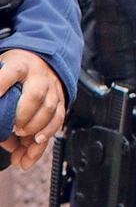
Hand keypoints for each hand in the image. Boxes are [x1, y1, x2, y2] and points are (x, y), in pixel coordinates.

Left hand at [0, 49, 65, 169]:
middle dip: (23, 116)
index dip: (1, 86)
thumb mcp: (1, 75)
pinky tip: (35, 144)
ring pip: (49, 109)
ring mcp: (52, 88)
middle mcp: (38, 76)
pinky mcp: (60, 100)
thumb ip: (1, 102)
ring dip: (34, 128)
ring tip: (21, 137)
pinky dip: (47, 134)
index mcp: (19, 66)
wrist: (37, 63)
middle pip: (35, 95)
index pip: (12, 73)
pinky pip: (58, 119)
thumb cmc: (13, 75)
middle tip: (12, 128)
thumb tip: (0, 132)